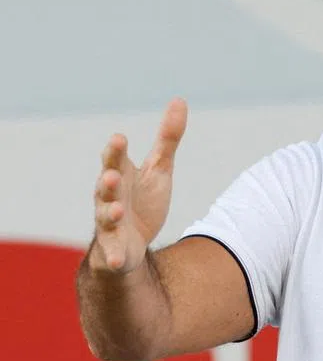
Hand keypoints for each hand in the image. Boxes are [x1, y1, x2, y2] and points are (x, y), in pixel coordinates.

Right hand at [89, 98, 187, 273]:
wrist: (132, 242)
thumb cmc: (142, 199)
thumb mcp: (159, 168)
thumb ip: (167, 138)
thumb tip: (179, 100)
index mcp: (121, 176)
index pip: (114, 160)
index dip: (115, 151)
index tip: (120, 139)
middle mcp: (110, 198)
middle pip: (106, 187)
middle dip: (107, 180)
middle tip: (112, 173)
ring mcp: (110, 224)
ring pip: (106, 217)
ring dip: (111, 213)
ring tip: (118, 210)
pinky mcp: (114, 249)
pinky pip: (112, 253)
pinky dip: (114, 256)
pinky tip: (119, 260)